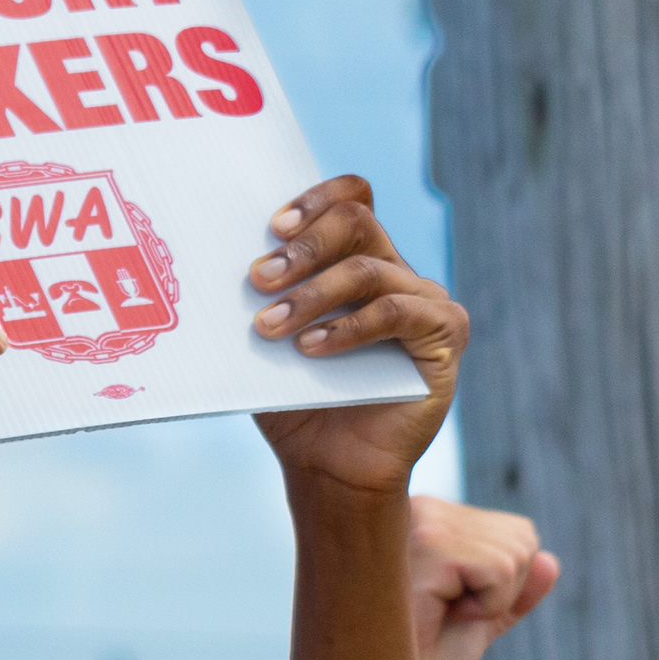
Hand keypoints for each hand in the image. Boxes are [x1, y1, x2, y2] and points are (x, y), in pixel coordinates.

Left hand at [244, 176, 462, 498]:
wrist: (327, 463)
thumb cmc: (292, 394)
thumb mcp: (265, 336)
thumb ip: (258, 294)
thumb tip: (213, 251)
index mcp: (354, 256)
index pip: (350, 196)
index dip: (315, 198)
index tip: (272, 226)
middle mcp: (393, 269)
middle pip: (356, 221)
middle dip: (302, 246)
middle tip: (258, 278)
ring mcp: (424, 300)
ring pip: (369, 268)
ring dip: (312, 295)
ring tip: (269, 327)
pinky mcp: (445, 334)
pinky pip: (397, 312)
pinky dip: (349, 327)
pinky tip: (311, 348)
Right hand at [406, 495, 554, 659]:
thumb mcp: (475, 624)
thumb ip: (512, 593)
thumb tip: (551, 560)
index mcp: (426, 516)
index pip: (513, 532)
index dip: (501, 586)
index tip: (450, 607)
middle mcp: (419, 506)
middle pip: (521, 537)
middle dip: (502, 591)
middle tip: (446, 614)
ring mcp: (421, 519)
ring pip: (516, 553)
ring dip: (491, 601)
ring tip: (438, 614)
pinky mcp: (428, 544)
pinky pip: (500, 571)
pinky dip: (486, 606)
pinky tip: (439, 614)